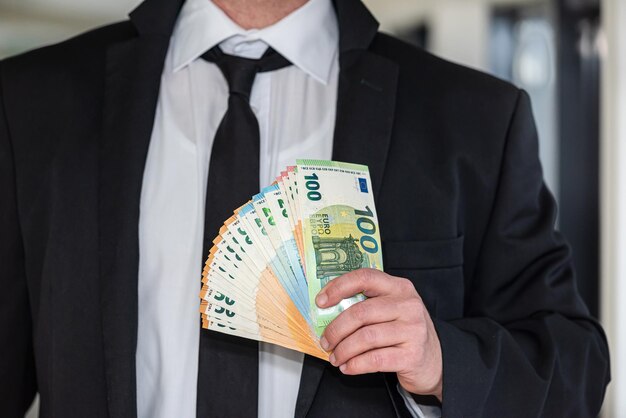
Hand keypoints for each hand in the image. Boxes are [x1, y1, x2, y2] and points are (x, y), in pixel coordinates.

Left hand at [316, 268, 442, 400]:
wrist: (435, 360)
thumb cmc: (404, 332)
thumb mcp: (390, 310)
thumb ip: (366, 304)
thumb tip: (327, 309)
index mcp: (399, 287)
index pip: (365, 277)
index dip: (339, 287)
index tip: (321, 301)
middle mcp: (408, 305)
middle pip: (361, 312)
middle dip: (336, 329)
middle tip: (326, 341)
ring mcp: (413, 329)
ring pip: (366, 338)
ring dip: (343, 350)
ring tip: (336, 357)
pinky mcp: (413, 355)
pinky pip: (375, 359)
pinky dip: (355, 365)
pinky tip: (348, 367)